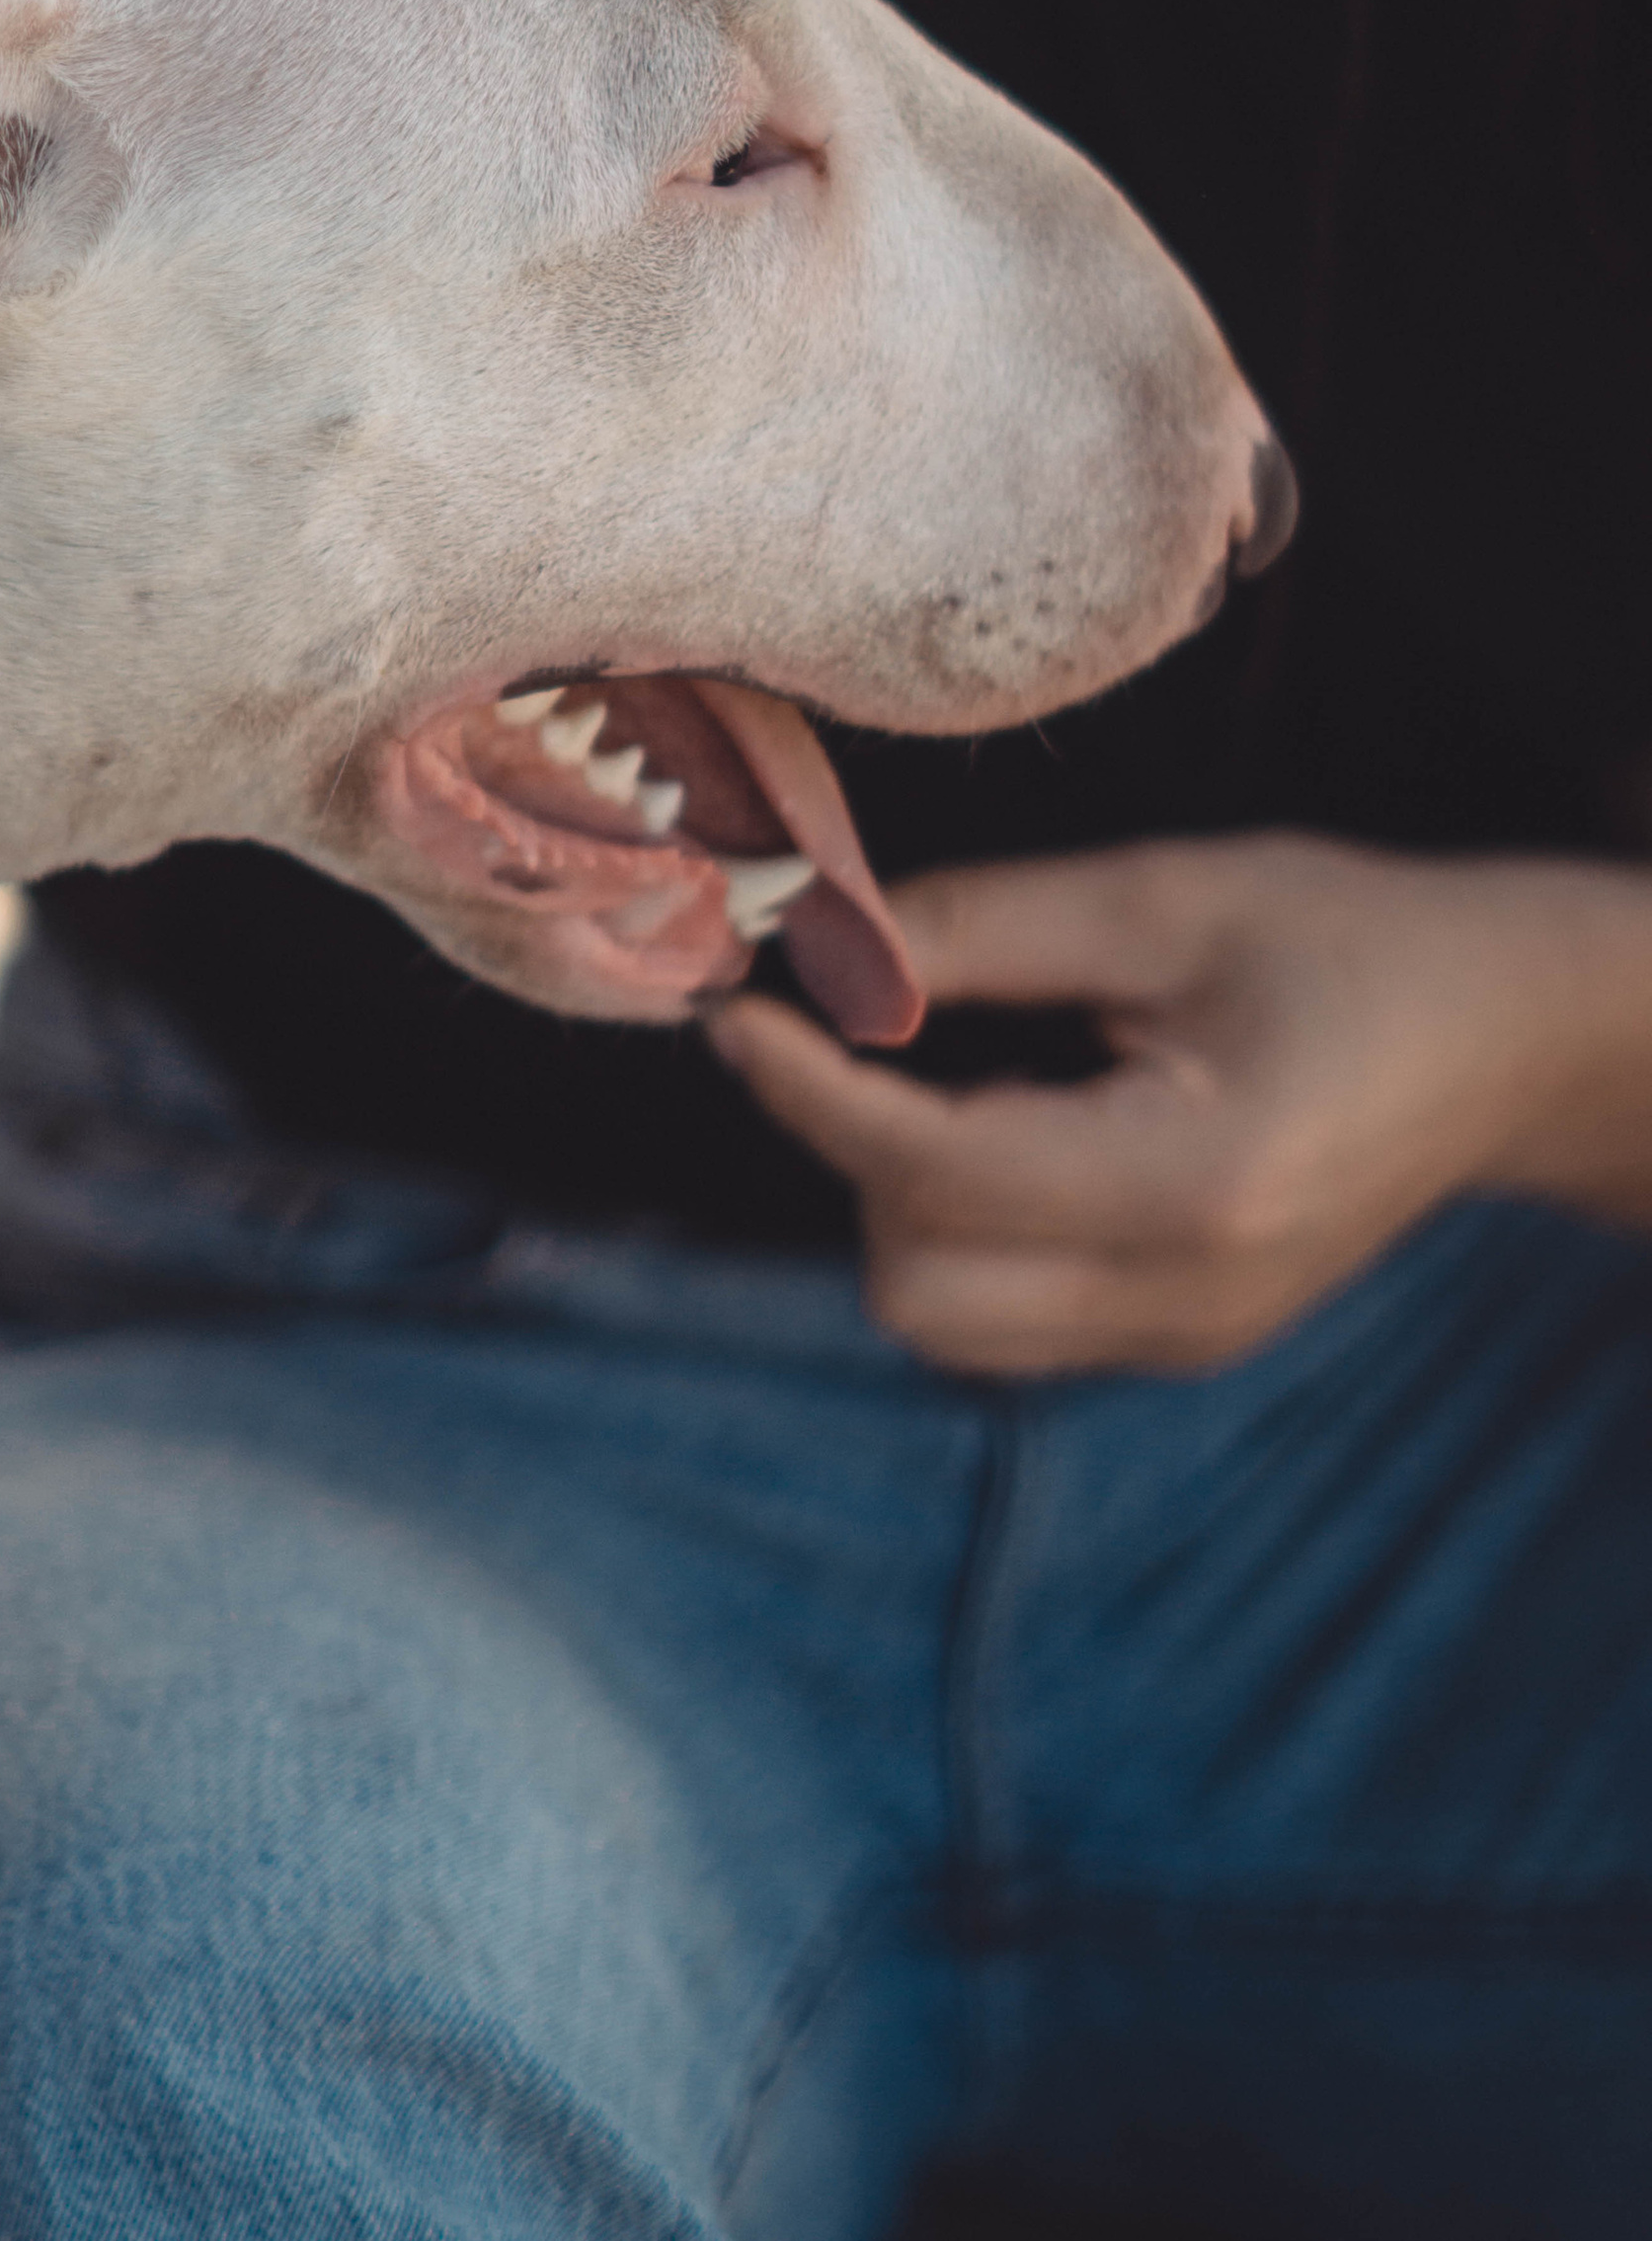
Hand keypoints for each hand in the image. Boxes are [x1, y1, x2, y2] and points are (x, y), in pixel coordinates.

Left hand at [707, 834, 1651, 1375]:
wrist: (1503, 1039)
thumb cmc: (1350, 940)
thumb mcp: (1168, 897)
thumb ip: (982, 926)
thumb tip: (816, 944)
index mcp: (1196, 1179)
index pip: (933, 1170)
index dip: (810, 1090)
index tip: (737, 1007)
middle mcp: (1186, 1294)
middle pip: (915, 1286)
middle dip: (858, 1159)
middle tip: (872, 1037)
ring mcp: (1183, 1338)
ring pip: (945, 1324)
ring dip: (902, 1207)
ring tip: (954, 1082)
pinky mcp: (1176, 1343)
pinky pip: (1007, 1320)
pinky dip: (965, 1233)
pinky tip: (1015, 1130)